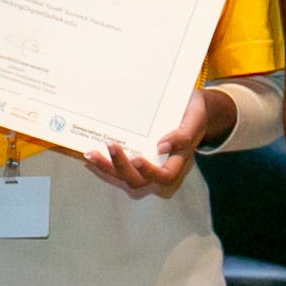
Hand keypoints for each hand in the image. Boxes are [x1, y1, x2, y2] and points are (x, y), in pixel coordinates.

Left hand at [85, 86, 235, 197]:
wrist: (191, 106)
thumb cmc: (194, 114)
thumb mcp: (194, 120)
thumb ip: (183, 135)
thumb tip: (162, 146)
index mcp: (177, 160)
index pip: (165, 175)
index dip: (150, 172)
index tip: (138, 158)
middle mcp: (159, 165)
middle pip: (138, 179)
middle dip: (121, 166)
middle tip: (111, 146)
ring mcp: (145, 162)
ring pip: (124, 175)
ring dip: (107, 166)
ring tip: (91, 153)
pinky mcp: (133, 154)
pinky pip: (117, 164)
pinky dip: (103, 160)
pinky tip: (90, 151)